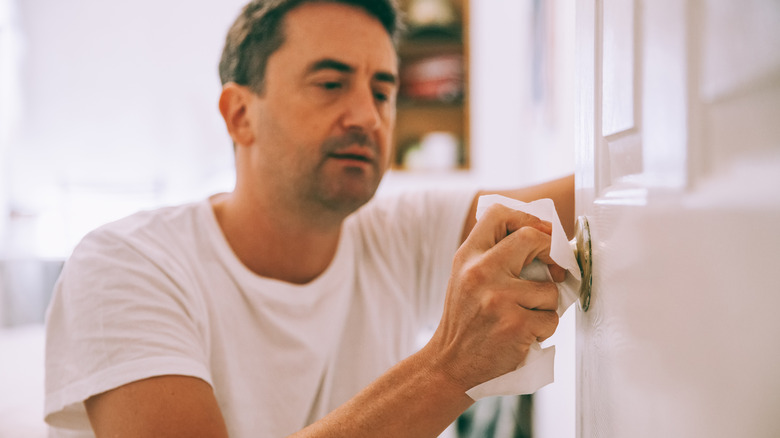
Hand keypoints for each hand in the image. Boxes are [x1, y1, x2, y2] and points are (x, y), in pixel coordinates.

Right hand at [425, 203, 561, 390]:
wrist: (449, 363)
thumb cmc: (465, 319)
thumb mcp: (465, 277)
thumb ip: (492, 254)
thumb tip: (543, 235)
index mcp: (467, 256)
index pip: (499, 214)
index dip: (528, 219)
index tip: (541, 235)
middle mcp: (481, 272)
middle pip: (532, 238)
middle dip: (552, 253)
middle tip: (554, 269)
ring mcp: (499, 299)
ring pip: (550, 288)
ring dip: (546, 305)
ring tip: (524, 316)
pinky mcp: (516, 325)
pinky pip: (551, 318)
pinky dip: (543, 329)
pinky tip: (523, 335)